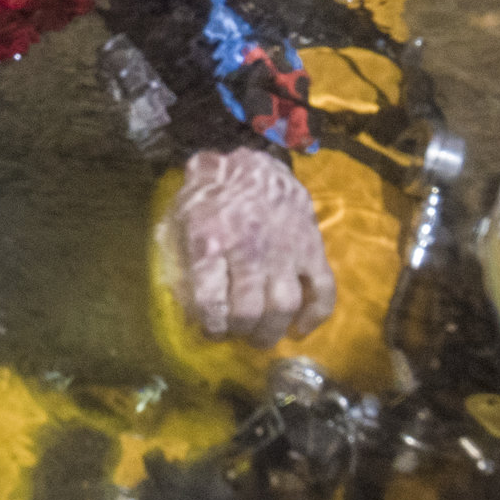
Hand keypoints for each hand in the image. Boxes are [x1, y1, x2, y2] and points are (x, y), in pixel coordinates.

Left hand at [164, 147, 335, 346]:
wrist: (248, 162)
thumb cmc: (207, 197)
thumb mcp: (176, 223)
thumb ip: (176, 262)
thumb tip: (182, 305)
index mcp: (210, 241)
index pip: (210, 302)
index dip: (210, 327)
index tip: (211, 331)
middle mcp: (249, 248)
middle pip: (249, 312)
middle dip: (240, 333)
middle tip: (237, 334)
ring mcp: (285, 248)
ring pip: (283, 306)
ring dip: (272, 331)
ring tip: (262, 337)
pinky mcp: (312, 246)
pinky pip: (323, 289)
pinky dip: (315, 316)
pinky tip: (300, 329)